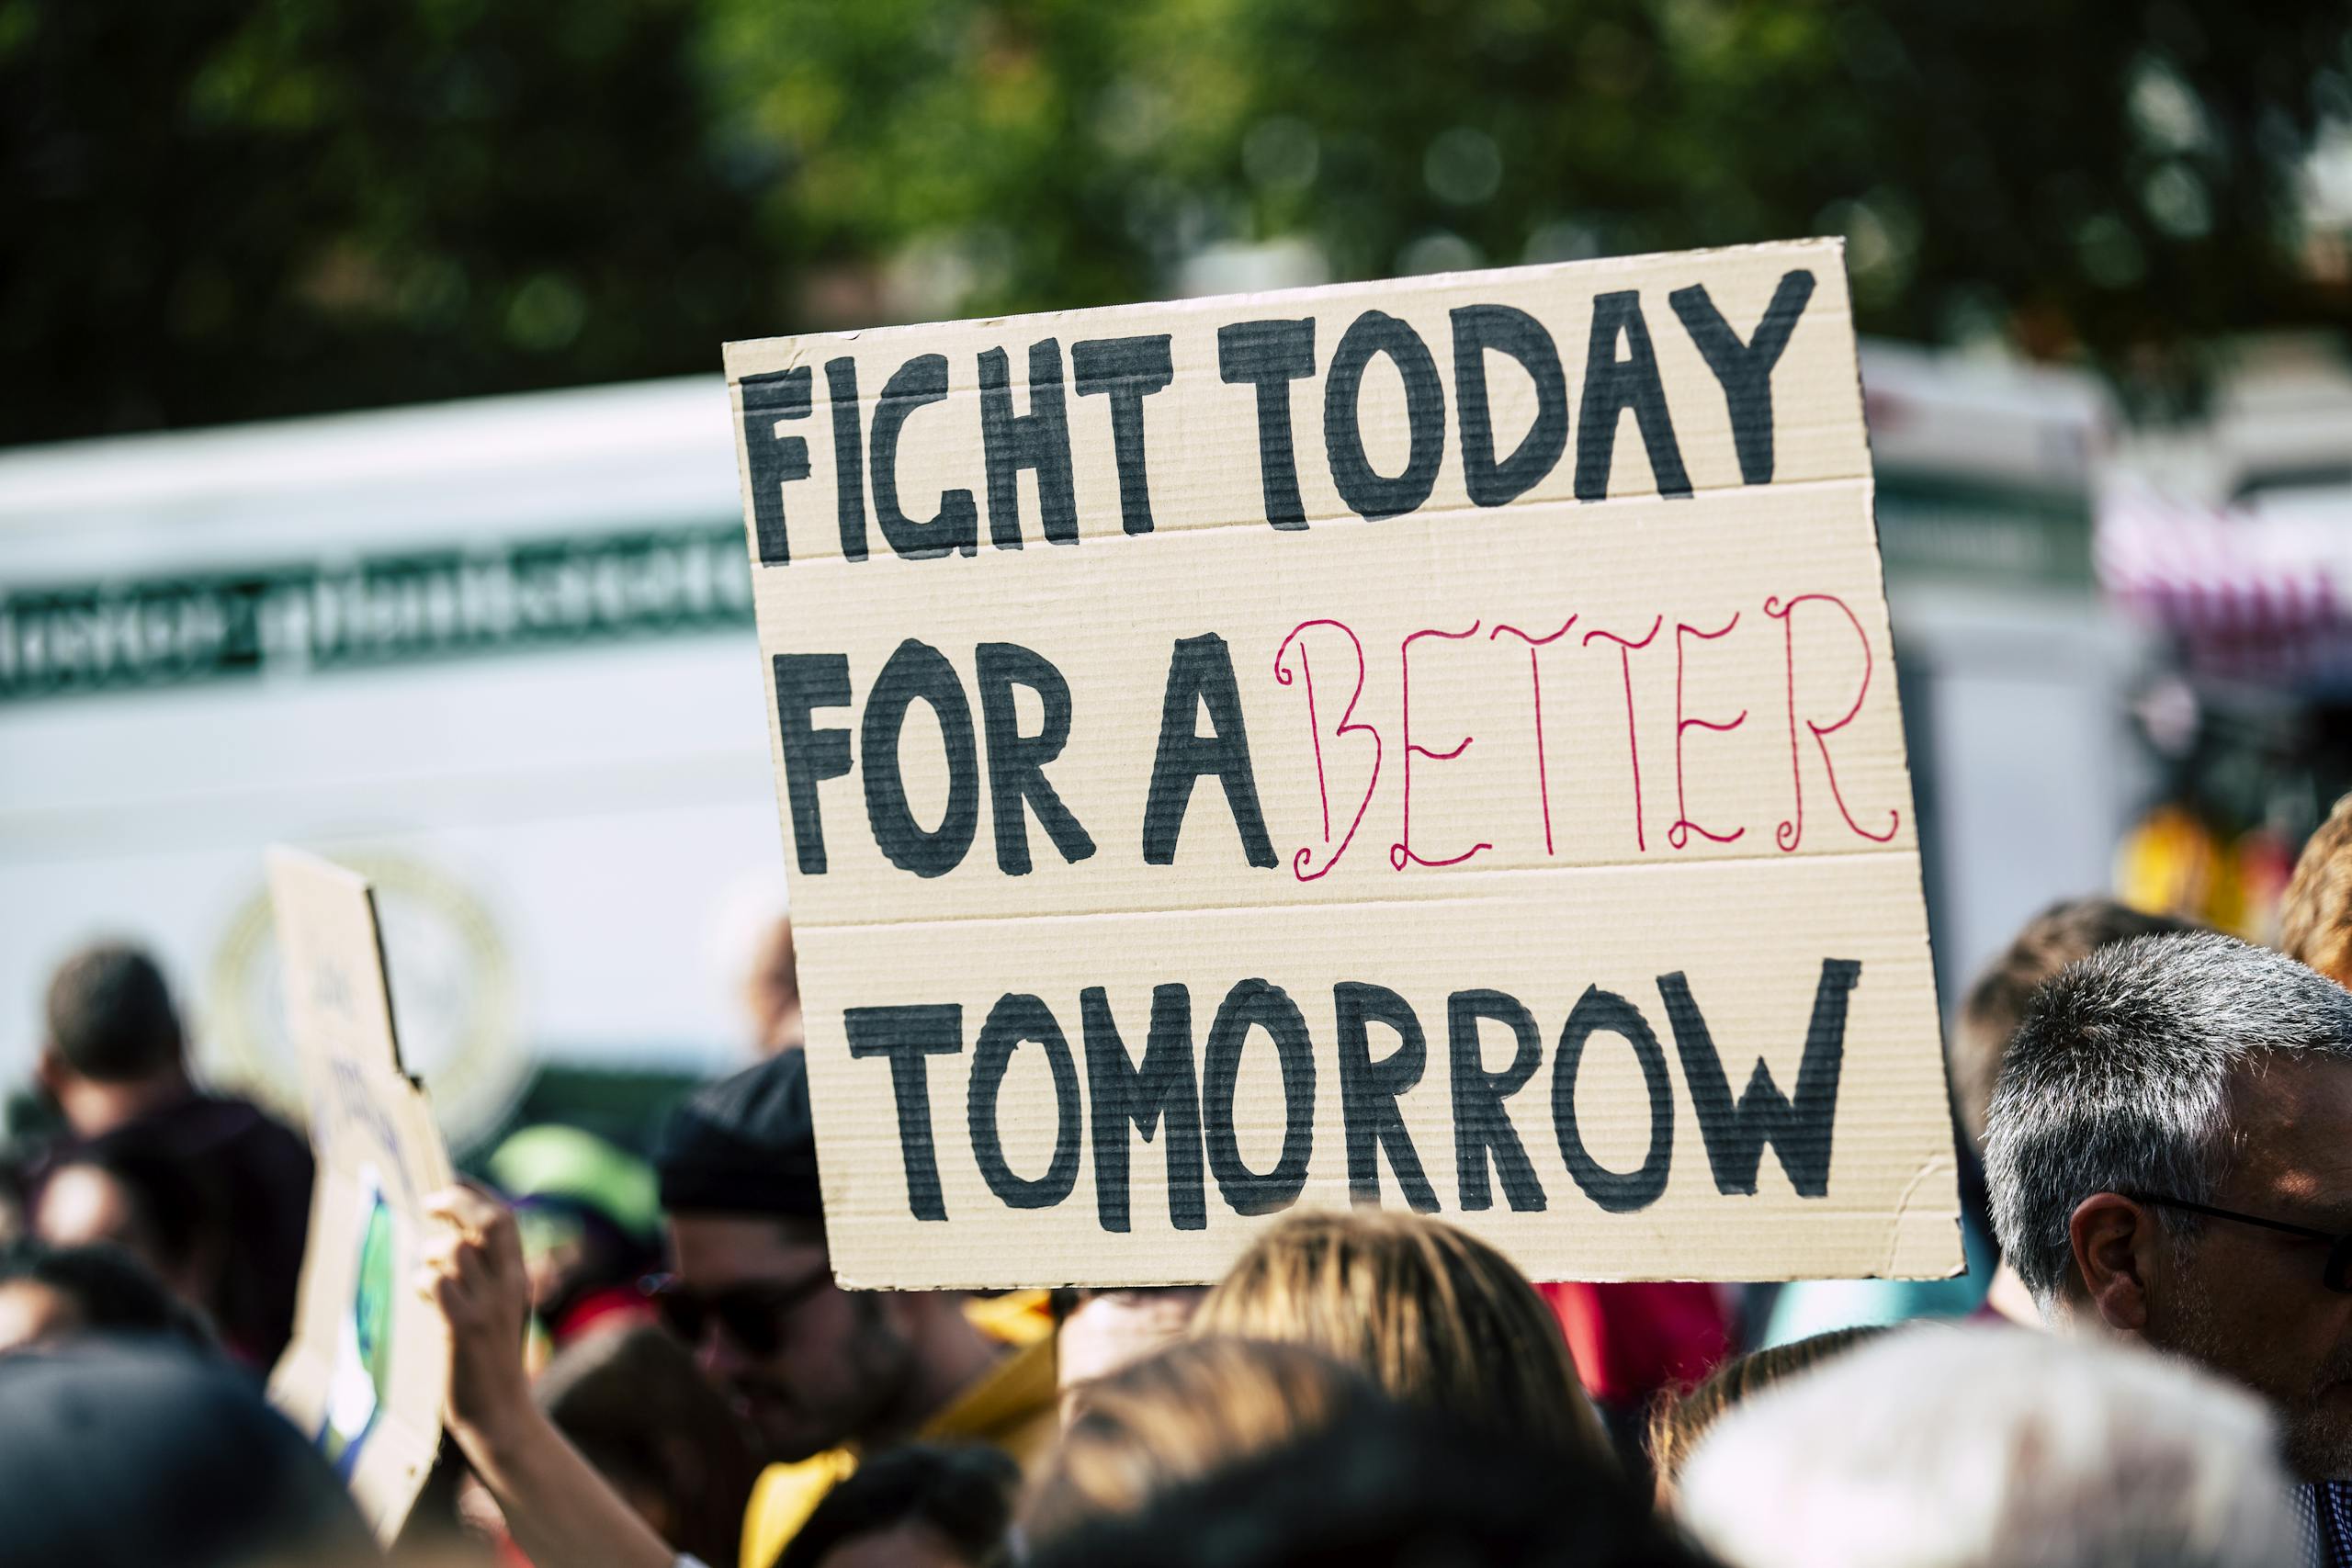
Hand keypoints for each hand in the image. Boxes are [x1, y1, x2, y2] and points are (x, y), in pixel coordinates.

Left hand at [415, 1186, 682, 1567]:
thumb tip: (449, 1242)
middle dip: (457, 1201)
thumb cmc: (491, 1363)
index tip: (452, 1182)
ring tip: (425, 1270)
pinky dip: (424, 1283)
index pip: (505, 1216)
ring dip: (432, 1251)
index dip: (477, 1191)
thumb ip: (483, 1277)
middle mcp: (509, 1285)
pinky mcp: (464, 1329)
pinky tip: (423, 1299)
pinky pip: (438, 1285)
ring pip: (456, 1250)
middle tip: (429, 1203)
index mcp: (518, 1277)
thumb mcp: (499, 1311)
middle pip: (489, 1220)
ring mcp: (488, 1306)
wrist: (501, 1415)